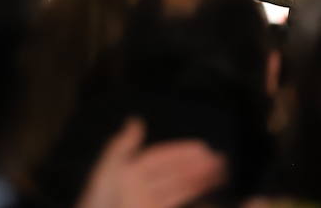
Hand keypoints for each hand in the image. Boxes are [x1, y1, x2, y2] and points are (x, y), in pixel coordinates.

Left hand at [76, 119, 225, 207]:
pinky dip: (192, 197)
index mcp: (130, 172)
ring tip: (221, 175)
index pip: (161, 158)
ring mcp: (146, 203)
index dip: (181, 152)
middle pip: (173, 173)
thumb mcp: (108, 171)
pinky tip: (208, 197)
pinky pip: (176, 202)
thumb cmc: (99, 201)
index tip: (204, 148)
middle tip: (221, 161)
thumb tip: (136, 120)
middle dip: (196, 166)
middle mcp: (140, 187)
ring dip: (199, 182)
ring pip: (178, 190)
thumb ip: (122, 147)